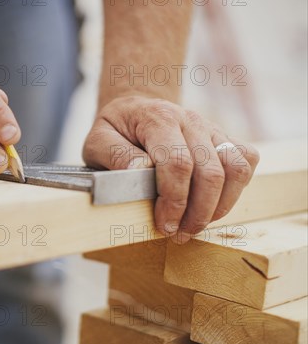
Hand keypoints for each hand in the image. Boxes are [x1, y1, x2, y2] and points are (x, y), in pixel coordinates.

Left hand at [83, 95, 259, 243]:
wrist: (134, 109)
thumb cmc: (116, 130)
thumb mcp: (97, 141)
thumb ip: (115, 156)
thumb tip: (139, 172)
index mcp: (158, 118)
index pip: (177, 162)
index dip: (174, 200)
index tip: (164, 224)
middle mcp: (190, 120)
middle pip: (210, 172)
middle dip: (197, 212)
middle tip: (179, 234)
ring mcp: (210, 128)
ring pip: (235, 168)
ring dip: (219, 206)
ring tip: (196, 224)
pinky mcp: (223, 138)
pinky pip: (246, 160)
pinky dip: (237, 188)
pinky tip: (213, 205)